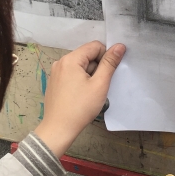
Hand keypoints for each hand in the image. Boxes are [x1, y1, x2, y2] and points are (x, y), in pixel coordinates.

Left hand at [34, 41, 125, 157]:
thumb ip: (110, 63)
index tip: (108, 74)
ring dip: (89, 75)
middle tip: (99, 86)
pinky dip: (80, 80)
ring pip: (80, 66)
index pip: (95, 46)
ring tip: (90, 92)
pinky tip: (81, 95)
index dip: (106, 57)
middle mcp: (60, 62)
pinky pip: (72, 74)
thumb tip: (119, 46)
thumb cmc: (81, 107)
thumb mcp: (99, 84)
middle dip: (96, 67)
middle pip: (86, 55)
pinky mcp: (54, 82)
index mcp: (70, 59)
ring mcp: (56, 72)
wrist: (59, 129)